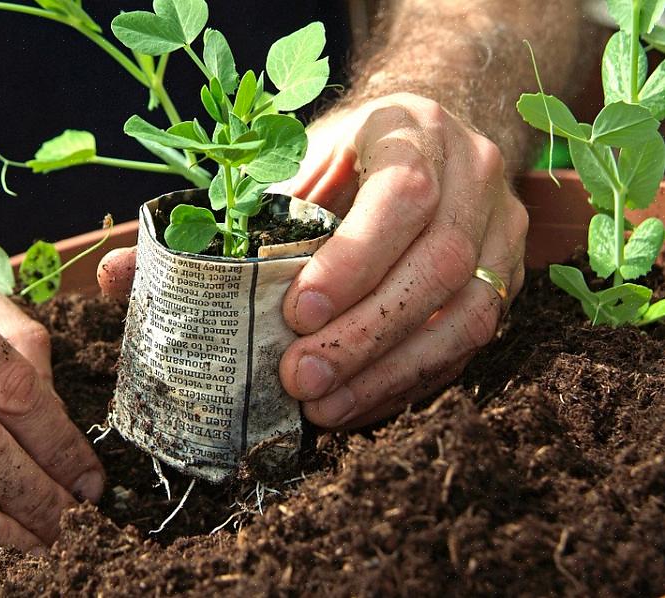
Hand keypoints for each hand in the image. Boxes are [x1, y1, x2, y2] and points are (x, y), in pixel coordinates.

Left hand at [276, 92, 527, 428]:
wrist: (426, 138)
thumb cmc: (350, 150)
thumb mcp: (309, 154)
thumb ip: (283, 207)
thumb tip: (225, 283)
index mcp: (418, 129)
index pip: (404, 196)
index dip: (354, 261)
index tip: (299, 313)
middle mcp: (476, 175)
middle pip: (440, 264)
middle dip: (366, 333)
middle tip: (302, 377)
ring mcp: (503, 231)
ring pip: (468, 316)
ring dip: (390, 372)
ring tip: (325, 407)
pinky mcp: (507, 279)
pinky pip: (468, 344)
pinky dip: (408, 382)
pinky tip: (356, 404)